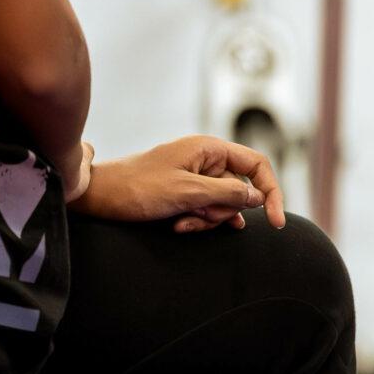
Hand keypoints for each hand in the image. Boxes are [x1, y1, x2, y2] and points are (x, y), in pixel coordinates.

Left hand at [77, 135, 287, 233]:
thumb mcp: (187, 192)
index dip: (270, 192)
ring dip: (207, 219)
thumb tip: (257, 197)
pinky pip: (205, 209)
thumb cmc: (137, 188)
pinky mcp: (184, 192)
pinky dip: (198, 220)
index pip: (257, 166)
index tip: (275, 221)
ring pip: (222, 203)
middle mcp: (206, 160)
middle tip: (198, 216)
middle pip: (240, 189)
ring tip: (182, 221)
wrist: (97, 196)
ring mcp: (195, 176)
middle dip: (224, 210)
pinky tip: (180, 225)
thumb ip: (228, 193)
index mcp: (210, 149)